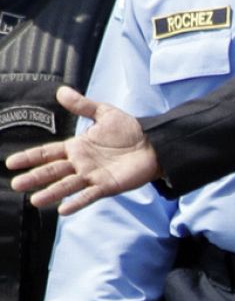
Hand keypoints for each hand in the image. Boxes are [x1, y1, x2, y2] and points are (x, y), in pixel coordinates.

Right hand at [6, 86, 161, 214]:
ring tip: (35, 200)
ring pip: (67, 185)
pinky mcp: (107, 186)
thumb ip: (82, 105)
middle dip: (35, 177)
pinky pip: (89, 195)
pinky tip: (63, 209)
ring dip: (52, 193)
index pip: (48, 153)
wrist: (154, 143)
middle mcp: (81, 163)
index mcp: (77, 147)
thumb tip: (61, 90)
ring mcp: (93, 176)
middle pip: (53, 171)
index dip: (30, 157)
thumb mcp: (104, 113)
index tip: (10, 162)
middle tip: (16, 184)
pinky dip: (77, 202)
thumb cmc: (130, 130)